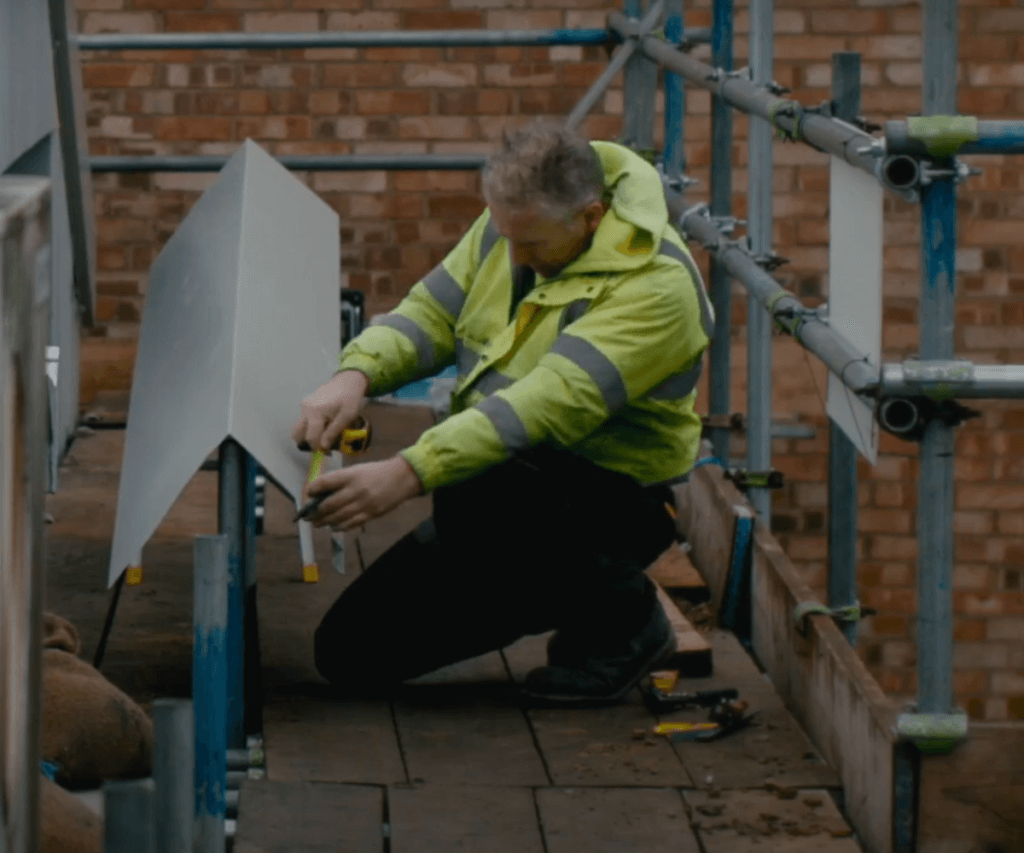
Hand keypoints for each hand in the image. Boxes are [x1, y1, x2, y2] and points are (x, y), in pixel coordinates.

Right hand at [292, 370, 369, 450]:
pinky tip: (324, 425)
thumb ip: (334, 431)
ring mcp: (304, 406)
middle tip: (322, 444)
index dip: (318, 447)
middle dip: (308, 442)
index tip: (327, 451)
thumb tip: (323, 446)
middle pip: (297, 434)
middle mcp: (306, 409)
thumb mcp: (347, 416)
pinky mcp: (305, 405)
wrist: (347, 381)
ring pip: (299, 428)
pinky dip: (311, 427)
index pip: (311, 437)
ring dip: (308, 435)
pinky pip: (304, 421)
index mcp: (316, 412)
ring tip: (323, 435)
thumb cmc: (350, 399)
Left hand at [306, 456, 423, 529]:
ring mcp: (363, 504)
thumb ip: (340, 480)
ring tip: (317, 523)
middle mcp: (355, 490)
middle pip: (328, 505)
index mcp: (350, 475)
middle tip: (308, 516)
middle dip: (315, 512)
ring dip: (324, 522)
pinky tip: (333, 527)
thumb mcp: (357, 470)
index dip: (312, 490)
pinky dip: (339, 527)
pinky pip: (350, 524)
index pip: (324, 483)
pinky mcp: (371, 514)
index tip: (309, 494)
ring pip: (337, 517)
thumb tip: (321, 494)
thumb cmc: (377, 472)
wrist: (402, 478)